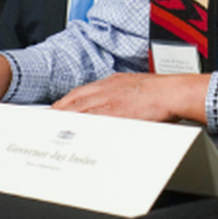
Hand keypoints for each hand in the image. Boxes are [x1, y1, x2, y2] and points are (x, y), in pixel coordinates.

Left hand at [52, 72, 208, 123]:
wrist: (172, 91)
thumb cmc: (160, 91)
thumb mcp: (134, 85)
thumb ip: (120, 93)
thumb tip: (117, 103)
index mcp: (110, 83)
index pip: (80, 93)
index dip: (65, 103)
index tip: (55, 110)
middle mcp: (105, 91)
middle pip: (73, 101)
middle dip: (57, 111)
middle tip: (45, 122)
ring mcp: (108, 102)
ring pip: (78, 111)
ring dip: (63, 120)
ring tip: (51, 130)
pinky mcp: (114, 114)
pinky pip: (90, 122)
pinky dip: (77, 128)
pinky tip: (70, 135)